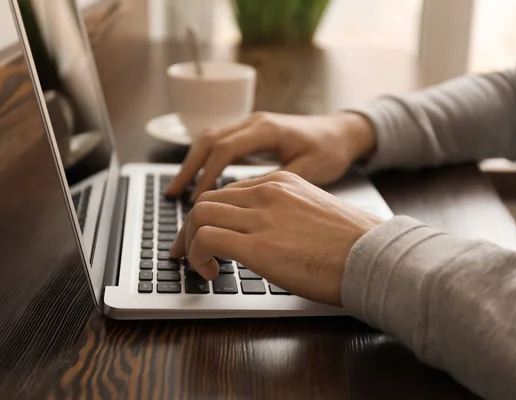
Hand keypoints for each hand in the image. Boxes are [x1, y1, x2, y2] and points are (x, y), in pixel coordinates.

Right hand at [164, 111, 374, 200]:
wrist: (343, 131)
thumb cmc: (330, 150)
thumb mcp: (310, 170)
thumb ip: (278, 183)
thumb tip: (246, 204)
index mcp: (266, 129)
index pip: (224, 149)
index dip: (207, 176)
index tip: (197, 201)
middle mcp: (253, 122)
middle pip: (209, 140)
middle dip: (188, 168)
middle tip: (172, 195)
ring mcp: (251, 125)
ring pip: (210, 139)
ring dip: (192, 163)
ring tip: (177, 190)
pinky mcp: (252, 133)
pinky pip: (221, 143)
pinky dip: (206, 160)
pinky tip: (200, 180)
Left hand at [170, 171, 380, 306]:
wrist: (373, 256)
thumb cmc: (353, 243)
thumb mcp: (315, 214)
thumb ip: (287, 216)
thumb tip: (271, 237)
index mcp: (281, 183)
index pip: (229, 192)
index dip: (211, 215)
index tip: (204, 234)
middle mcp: (267, 193)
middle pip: (207, 201)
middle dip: (189, 228)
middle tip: (187, 251)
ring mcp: (261, 216)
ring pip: (199, 216)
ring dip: (189, 242)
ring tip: (197, 264)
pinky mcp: (258, 245)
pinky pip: (206, 240)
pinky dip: (198, 256)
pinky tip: (212, 272)